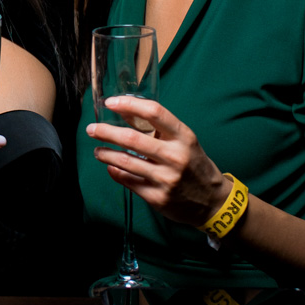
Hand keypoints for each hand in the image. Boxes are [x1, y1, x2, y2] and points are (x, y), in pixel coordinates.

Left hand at [85, 95, 229, 227]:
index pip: (154, 112)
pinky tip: (110, 166)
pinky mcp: (158, 197)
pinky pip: (128, 181)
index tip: (110, 103)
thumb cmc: (194, 165)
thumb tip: (124, 113)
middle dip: (106, 132)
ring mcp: (166, 178)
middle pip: (132, 138)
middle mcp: (175, 156)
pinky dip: (115, 171)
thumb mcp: (184, 142)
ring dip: (106, 154)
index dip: (129, 105)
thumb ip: (158, 129)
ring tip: (97, 150)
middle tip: (92, 129)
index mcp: (184, 136)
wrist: (212, 201)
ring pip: (125, 162)